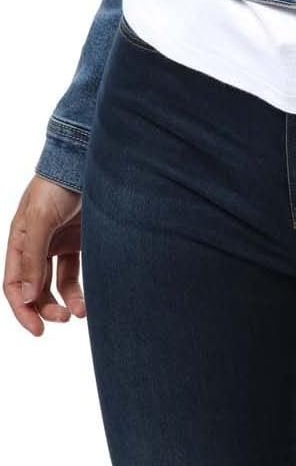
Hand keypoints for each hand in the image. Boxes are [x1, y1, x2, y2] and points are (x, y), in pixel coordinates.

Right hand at [4, 175, 86, 335]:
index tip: (37, 329)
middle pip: (34, 289)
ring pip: (55, 285)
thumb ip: (31, 257)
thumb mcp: (39, 219)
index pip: (13, 284)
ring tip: (78, 313)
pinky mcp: (78, 242)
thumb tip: (24, 297)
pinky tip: (86, 302)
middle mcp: (36, 246)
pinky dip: (78, 290)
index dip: (22, 309)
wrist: (86, 161)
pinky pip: (74, 274)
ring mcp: (58, 244)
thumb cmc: (57, 185)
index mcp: (19, 241)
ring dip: (64, 302)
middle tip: (62, 320)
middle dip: (45, 308)